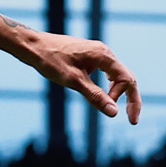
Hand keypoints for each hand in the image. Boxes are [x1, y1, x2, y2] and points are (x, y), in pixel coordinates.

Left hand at [25, 32, 141, 122]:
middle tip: (132, 120)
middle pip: (125, 77)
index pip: (127, 79)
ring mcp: (96, 53)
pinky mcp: (88, 56)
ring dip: (118, 92)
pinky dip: (107, 85)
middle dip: (130, 98)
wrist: (32, 46)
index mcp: (104, 55)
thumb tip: (114, 112)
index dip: (130, 100)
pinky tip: (104, 94)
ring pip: (115, 74)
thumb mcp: (73, 81)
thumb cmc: (50, 61)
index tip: (120, 116)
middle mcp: (104, 52)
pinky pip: (105, 71)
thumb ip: (95, 96)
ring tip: (115, 107)